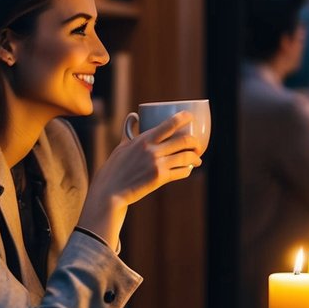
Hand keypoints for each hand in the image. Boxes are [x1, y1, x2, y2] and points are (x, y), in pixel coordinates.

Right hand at [79, 112, 202, 242]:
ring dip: (195, 158)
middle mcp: (152, 149)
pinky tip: (188, 169)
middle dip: (195, 142)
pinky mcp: (160, 178)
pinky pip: (181, 172)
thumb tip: (134, 116)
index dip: (183, 118)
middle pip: (184, 140)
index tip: (190, 117)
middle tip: (198, 145)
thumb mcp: (121, 146)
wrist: (110, 191)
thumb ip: (129, 131)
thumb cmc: (114, 168)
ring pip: (186, 157)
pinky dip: (187, 170)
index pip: (169, 124)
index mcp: (144, 139)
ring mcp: (157, 164)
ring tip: (197, 160)